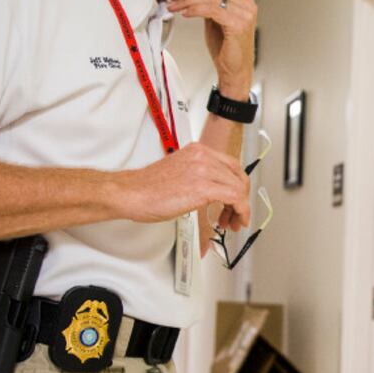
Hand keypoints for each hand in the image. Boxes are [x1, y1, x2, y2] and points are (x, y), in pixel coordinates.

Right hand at [120, 142, 250, 229]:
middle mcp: (203, 156)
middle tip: (236, 214)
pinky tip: (235, 221)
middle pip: (238, 175)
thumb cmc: (148, 189)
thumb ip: (199, 176)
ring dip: (241, 209)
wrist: (131, 194)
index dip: (238, 185)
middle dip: (242, 198)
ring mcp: (204, 170)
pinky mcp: (203, 187)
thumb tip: (213, 191)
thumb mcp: (180, 173)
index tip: (236, 200)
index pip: (231, 165)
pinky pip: (235, 198)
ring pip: (240, 188)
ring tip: (231, 222)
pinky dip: (241, 211)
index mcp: (197, 151)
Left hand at [167, 0, 255, 88]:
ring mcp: (245, 14)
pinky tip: (184, 12)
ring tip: (172, 4)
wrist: (234, 73)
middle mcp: (247, 5)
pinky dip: (196, 10)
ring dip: (188, 0)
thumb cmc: (225, 49)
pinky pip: (213, 11)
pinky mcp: (238, 25)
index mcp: (243, 2)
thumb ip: (209, 7)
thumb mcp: (215, 22)